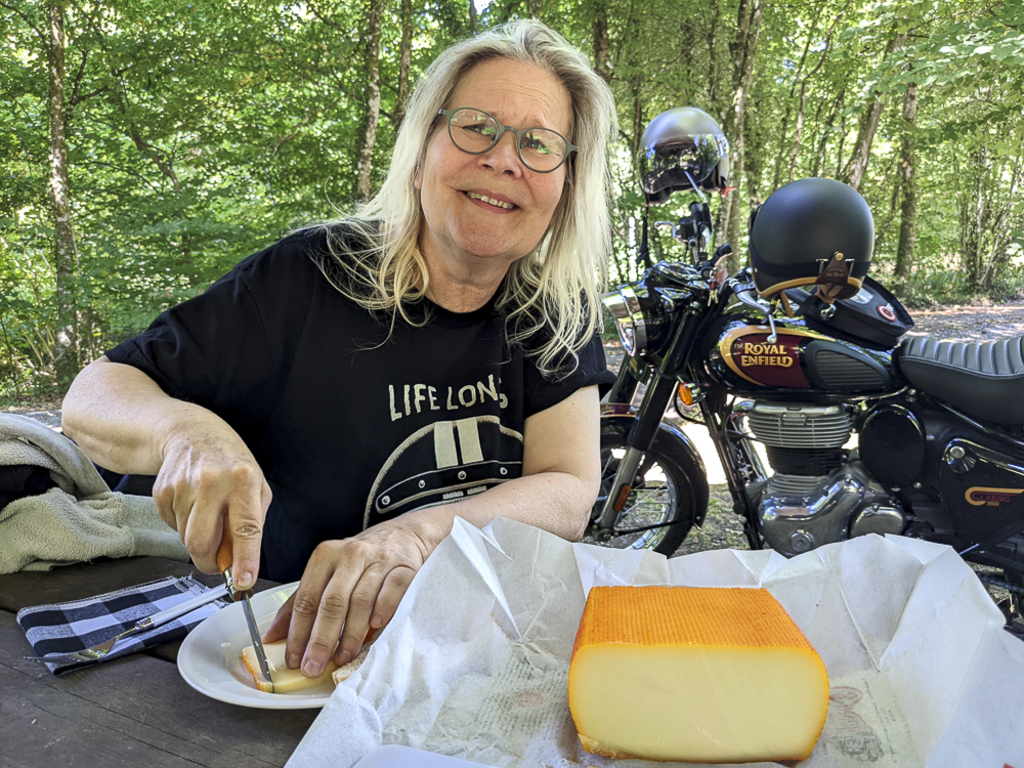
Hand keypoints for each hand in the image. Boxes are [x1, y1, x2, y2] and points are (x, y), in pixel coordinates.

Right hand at [153, 429, 271, 589]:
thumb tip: (239, 564)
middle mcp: (212, 481)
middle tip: (216, 563)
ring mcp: (183, 485)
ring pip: (185, 538)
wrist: (193, 433)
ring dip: (196, 539)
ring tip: (207, 516)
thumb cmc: (232, 465)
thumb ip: (252, 526)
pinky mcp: (162, 490)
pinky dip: (182, 525)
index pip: (246, 528)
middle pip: (202, 542)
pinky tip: (191, 505)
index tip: (243, 581)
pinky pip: (171, 526)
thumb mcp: (256, 489)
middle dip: (208, 562)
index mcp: (244, 480)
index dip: (245, 559)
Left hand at [262, 512, 444, 677]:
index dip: (298, 632)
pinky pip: (393, 590)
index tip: (294, 659)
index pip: (306, 599)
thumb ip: (301, 601)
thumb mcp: (328, 571)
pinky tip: (375, 628)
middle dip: (320, 639)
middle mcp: (351, 555)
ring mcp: (379, 560)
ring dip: (350, 634)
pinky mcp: (404, 566)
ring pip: (361, 600)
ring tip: (342, 657)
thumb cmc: (362, 559)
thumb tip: (272, 635)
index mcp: (326, 556)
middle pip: (332, 602)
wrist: (404, 534)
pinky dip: (383, 609)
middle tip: (313, 667)